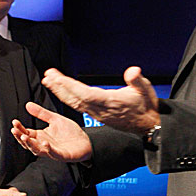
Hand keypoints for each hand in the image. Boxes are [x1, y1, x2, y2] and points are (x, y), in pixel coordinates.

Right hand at [11, 103, 92, 161]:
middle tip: (15, 130)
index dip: (20, 128)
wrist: (86, 141)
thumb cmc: (71, 132)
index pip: (26, 133)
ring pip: (37, 150)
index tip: (14, 122)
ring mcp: (52, 151)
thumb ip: (41, 113)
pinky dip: (48, 149)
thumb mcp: (55, 119)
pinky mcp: (62, 155)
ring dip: (30, 144)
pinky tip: (45, 143)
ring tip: (25, 137)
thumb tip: (28, 105)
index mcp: (42, 136)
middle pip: (28, 143)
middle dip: (20, 137)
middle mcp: (44, 144)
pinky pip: (53, 153)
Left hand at [42, 66, 159, 133]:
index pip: (85, 93)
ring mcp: (98, 113)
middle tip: (48, 75)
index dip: (69, 86)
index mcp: (110, 102)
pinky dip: (68, 97)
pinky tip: (62, 91)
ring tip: (49, 81)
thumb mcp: (145, 90)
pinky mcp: (97, 114)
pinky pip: (78, 106)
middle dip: (60, 87)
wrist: (148, 125)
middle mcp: (101, 109)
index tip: (56, 77)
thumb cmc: (146, 106)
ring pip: (75, 103)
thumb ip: (137, 80)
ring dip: (61, 92)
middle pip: (75, 98)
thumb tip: (133, 71)